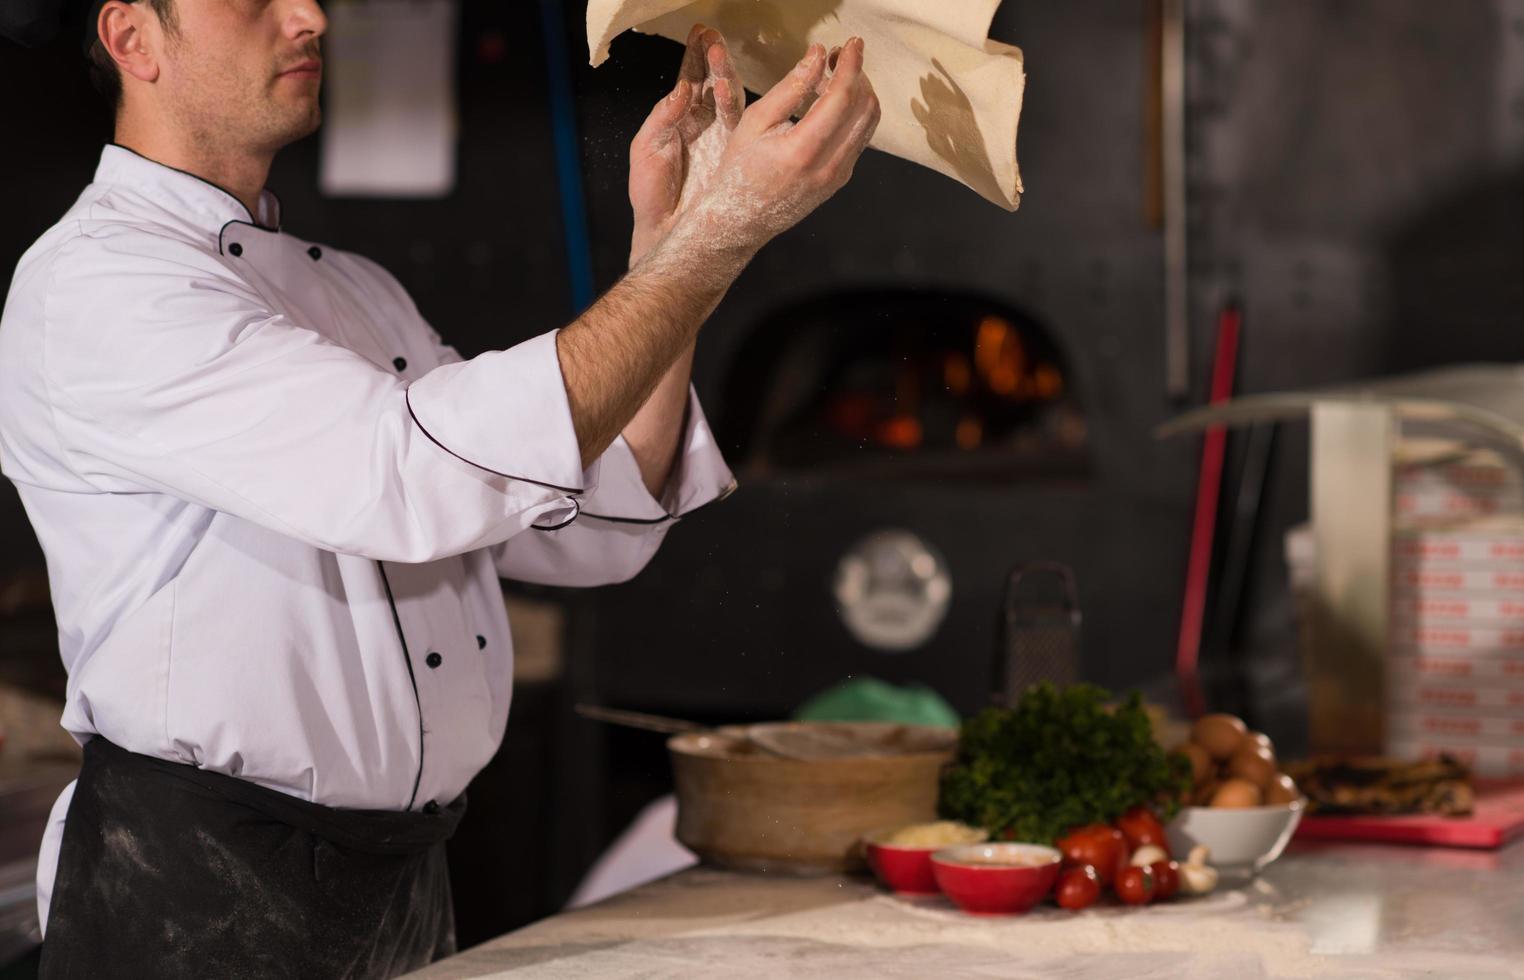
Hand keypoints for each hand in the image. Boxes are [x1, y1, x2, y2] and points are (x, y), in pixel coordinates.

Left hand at [628, 25, 745, 265]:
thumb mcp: (645, 150)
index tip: (700, 33)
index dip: (695, 57)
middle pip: (714, 84)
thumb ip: (661, 118)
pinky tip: (727, 91)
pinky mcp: (736, 157)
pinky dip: (733, 107)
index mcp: (681, 120)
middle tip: (713, 38)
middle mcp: (706, 126)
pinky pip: (740, 129)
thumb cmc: (651, 196)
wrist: (665, 232)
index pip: (690, 80)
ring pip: (730, 100)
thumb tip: (681, 89)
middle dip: (715, 58)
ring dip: (725, 76)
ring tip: (719, 56)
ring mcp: (724, 141)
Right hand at [676, 37, 880, 258]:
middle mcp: (828, 166)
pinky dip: (852, 113)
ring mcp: (838, 176)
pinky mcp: (840, 180)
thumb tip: (818, 55)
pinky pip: (858, 139)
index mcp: (803, 150)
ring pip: (868, 124)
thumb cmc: (738, 170)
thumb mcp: (755, 121)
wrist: (740, 220)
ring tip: (834, 75)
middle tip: (839, 57)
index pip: (842, 98)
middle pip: (865, 109)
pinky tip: (830, 101)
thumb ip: (790, 87)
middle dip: (858, 76)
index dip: (851, 65)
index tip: (852, 43)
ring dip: (859, 94)